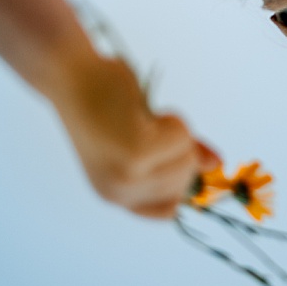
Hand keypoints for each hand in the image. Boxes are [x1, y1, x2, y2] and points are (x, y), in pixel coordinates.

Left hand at [51, 56, 220, 217]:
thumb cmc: (107, 101)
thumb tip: (216, 163)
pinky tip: (149, 112)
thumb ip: (179, 154)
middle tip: (150, 125)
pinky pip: (184, 139)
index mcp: (114, 194)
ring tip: (147, 118)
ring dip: (177, 132)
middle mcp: (117, 193)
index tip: (171, 155)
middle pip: (185, 182)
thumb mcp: (145, 135)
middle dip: (179, 149)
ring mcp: (126, 177)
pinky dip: (175, 120)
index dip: (178, 182)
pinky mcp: (136, 155)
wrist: (70, 74)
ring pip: (187, 160)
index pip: (166, 211)